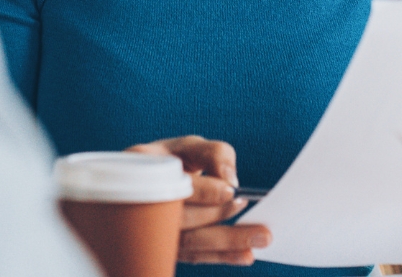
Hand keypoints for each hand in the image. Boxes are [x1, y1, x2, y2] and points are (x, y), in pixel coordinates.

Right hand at [127, 136, 271, 265]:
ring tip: (260, 237)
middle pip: (182, 217)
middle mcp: (141, 202)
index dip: (203, 190)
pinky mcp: (166, 249)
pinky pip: (194, 256)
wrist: (148, 188)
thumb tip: (230, 178)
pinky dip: (221, 256)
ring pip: (190, 242)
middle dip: (219, 216)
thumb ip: (213, 153)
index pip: (171, 183)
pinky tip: (245, 254)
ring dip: (227, 241)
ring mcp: (151, 232)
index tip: (230, 190)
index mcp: (143, 170)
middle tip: (251, 211)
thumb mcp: (189, 146)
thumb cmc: (173, 162)